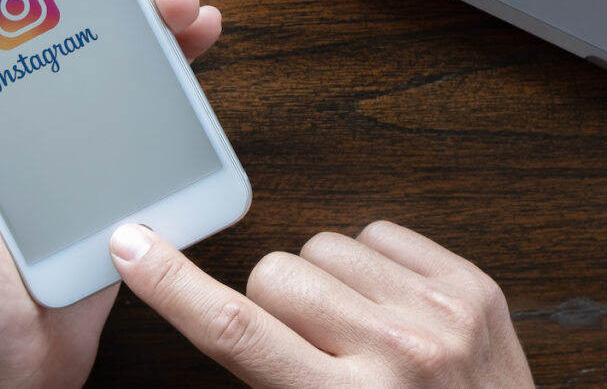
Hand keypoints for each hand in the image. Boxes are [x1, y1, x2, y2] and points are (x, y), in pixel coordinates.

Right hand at [109, 221, 533, 387]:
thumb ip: (265, 377)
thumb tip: (218, 316)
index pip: (235, 329)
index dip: (174, 284)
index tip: (133, 246)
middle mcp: (393, 353)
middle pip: (274, 275)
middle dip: (273, 303)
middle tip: (305, 346)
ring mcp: (439, 314)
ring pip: (322, 246)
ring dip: (325, 283)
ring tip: (358, 332)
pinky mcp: (473, 287)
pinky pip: (379, 233)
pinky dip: (373, 266)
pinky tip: (390, 309)